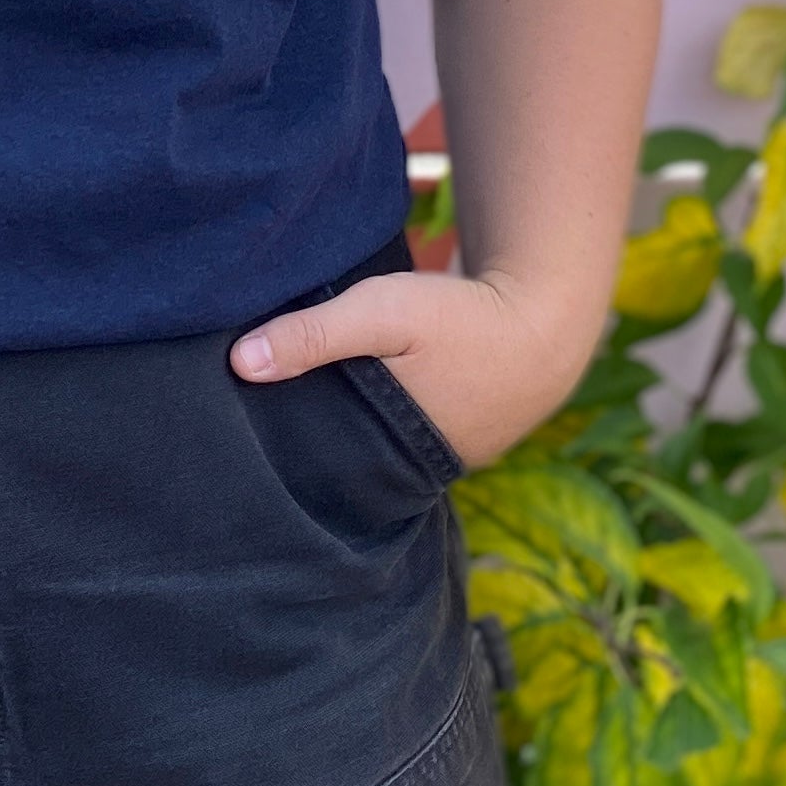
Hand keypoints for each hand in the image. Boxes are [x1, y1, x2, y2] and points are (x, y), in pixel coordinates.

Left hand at [229, 268, 592, 470]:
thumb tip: (240, 362)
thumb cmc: (460, 320)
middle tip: (259, 406)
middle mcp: (413, 472)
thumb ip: (314, 335)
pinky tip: (355, 386)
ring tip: (299, 393)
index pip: (319, 466)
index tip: (243, 421)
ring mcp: (437, 458)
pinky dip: (376, 411)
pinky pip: (397, 431)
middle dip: (308, 434)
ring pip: (369, 445)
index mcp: (391, 458)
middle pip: (342, 459)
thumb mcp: (382, 313)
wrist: (544, 319)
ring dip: (343, 420)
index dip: (282, 444)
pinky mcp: (451, 434)